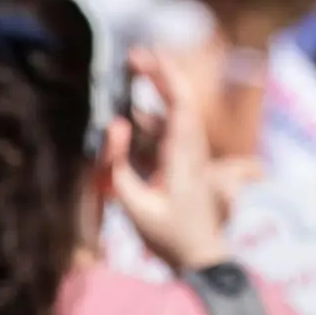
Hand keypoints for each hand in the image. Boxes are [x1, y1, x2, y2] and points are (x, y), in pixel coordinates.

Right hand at [111, 49, 232, 274]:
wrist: (199, 258)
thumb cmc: (168, 235)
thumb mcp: (134, 206)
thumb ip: (118, 167)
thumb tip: (115, 125)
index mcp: (184, 156)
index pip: (181, 104)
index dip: (165, 75)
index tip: (144, 56)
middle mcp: (192, 150)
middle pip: (181, 101)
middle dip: (160, 74)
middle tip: (133, 56)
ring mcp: (191, 156)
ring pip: (174, 115)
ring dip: (154, 94)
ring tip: (130, 74)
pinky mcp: (185, 164)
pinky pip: (169, 131)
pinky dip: (152, 116)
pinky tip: (131, 115)